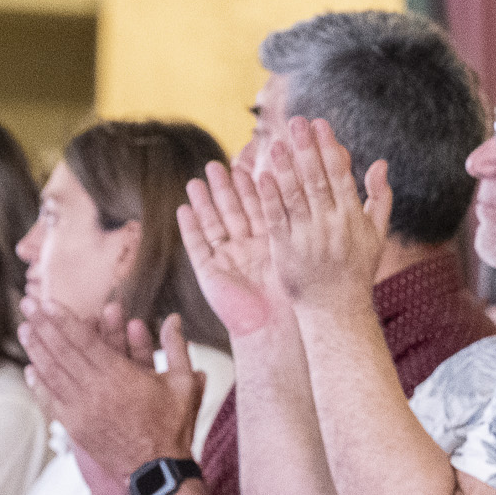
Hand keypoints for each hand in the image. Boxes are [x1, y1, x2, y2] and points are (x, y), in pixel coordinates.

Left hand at [23, 302, 200, 494]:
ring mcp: (82, 410)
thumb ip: (177, 348)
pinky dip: (38, 384)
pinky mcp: (76, 427)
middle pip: (61, 351)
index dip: (63, 319)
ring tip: (23, 329)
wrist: (157, 470)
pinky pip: (51, 400)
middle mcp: (96, 391)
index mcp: (121, 376)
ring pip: (52, 373)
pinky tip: (30, 369)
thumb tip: (174, 318)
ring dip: (36, 349)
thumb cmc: (173, 426)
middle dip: (42, 325)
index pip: (84, 340)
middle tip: (26, 305)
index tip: (47, 302)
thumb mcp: (184, 384)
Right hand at [178, 158, 282, 339]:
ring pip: (213, 225)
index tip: (244, 165)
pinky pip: (197, 246)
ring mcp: (226, 259)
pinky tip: (183, 209)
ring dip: (203, 204)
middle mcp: (246, 249)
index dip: (249, 188)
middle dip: (223, 190)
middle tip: (215, 165)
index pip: (258, 208)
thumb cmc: (291, 297)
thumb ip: (295, 228)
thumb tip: (313, 196)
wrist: (273, 329)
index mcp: (268, 243)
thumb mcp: (295, 255)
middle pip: (232, 212)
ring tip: (195, 181)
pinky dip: (190, 228)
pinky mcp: (208, 273)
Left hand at [265, 116, 391, 310]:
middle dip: (306, 149)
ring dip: (285, 167)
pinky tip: (261, 176)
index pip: (340, 175)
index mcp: (352, 218)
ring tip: (275, 143)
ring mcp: (308, 237)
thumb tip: (380, 162)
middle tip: (296, 121)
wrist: (336, 310)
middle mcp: (331, 225)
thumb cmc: (356, 270)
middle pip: (316, 180)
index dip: (329, 148)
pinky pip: (277, 219)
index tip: (320, 124)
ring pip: (295, 196)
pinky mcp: (286, 250)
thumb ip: (380, 197)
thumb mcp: (376, 235)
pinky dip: (270, 198)